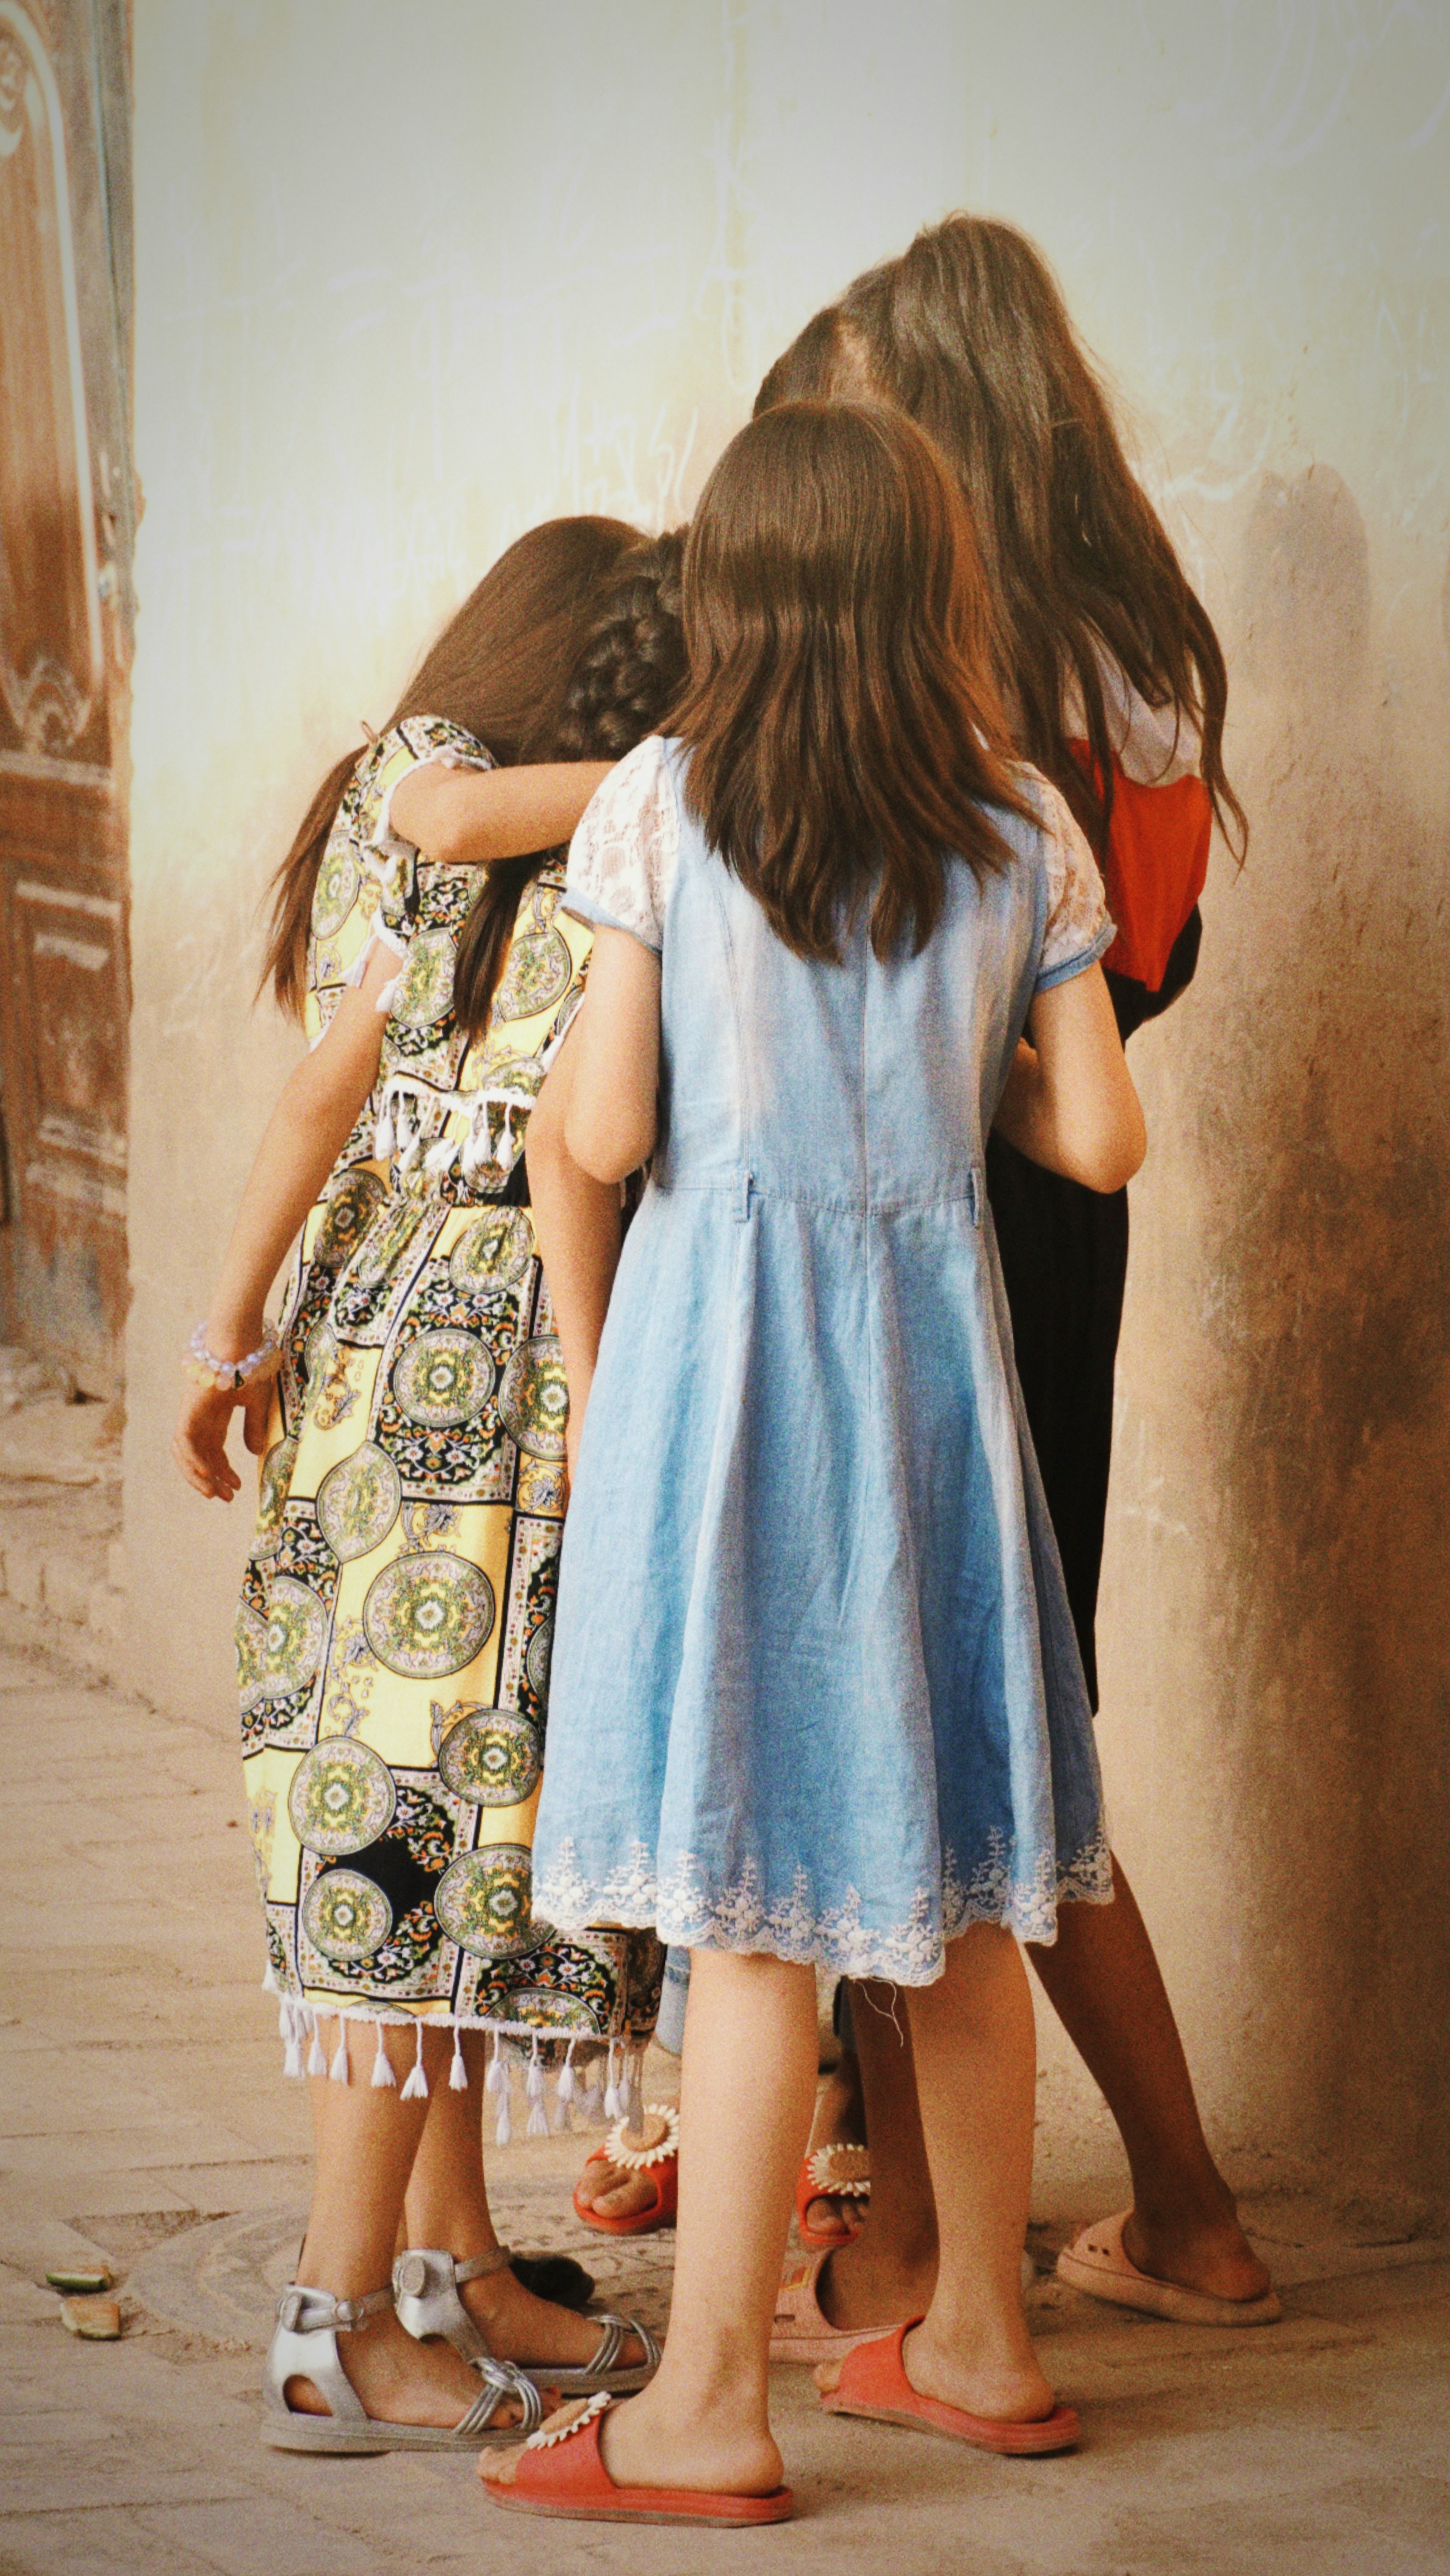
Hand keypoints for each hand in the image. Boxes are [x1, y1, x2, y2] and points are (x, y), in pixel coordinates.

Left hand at [172, 1368, 275, 1500]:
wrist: (240, 1343)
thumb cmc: (251, 1366)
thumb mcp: (257, 1404)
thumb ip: (254, 1427)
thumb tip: (255, 1452)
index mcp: (216, 1415)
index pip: (214, 1450)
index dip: (223, 1470)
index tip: (237, 1487)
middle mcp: (201, 1417)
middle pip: (200, 1456)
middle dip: (211, 1479)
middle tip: (225, 1498)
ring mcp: (192, 1414)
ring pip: (186, 1453)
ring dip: (198, 1476)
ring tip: (215, 1493)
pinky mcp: (188, 1411)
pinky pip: (184, 1442)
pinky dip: (192, 1460)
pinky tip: (206, 1474)